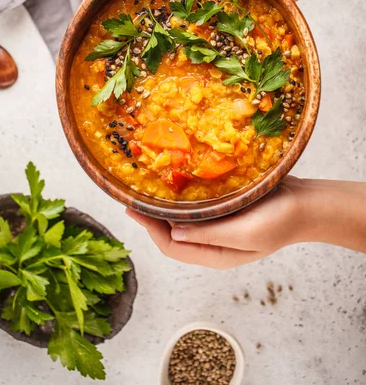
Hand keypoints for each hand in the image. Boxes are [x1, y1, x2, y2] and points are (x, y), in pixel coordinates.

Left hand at [126, 176, 308, 269]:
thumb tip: (172, 232)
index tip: (133, 209)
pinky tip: (173, 182)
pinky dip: (181, 197)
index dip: (150, 229)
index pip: (173, 246)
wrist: (305, 204)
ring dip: (163, 207)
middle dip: (151, 218)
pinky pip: (195, 206)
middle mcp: (212, 242)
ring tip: (145, 190)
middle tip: (132, 196)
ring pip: (181, 219)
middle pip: (172, 234)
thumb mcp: (245, 233)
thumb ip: (209, 235)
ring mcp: (218, 225)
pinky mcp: (224, 209)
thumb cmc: (279, 221)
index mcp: (215, 254)